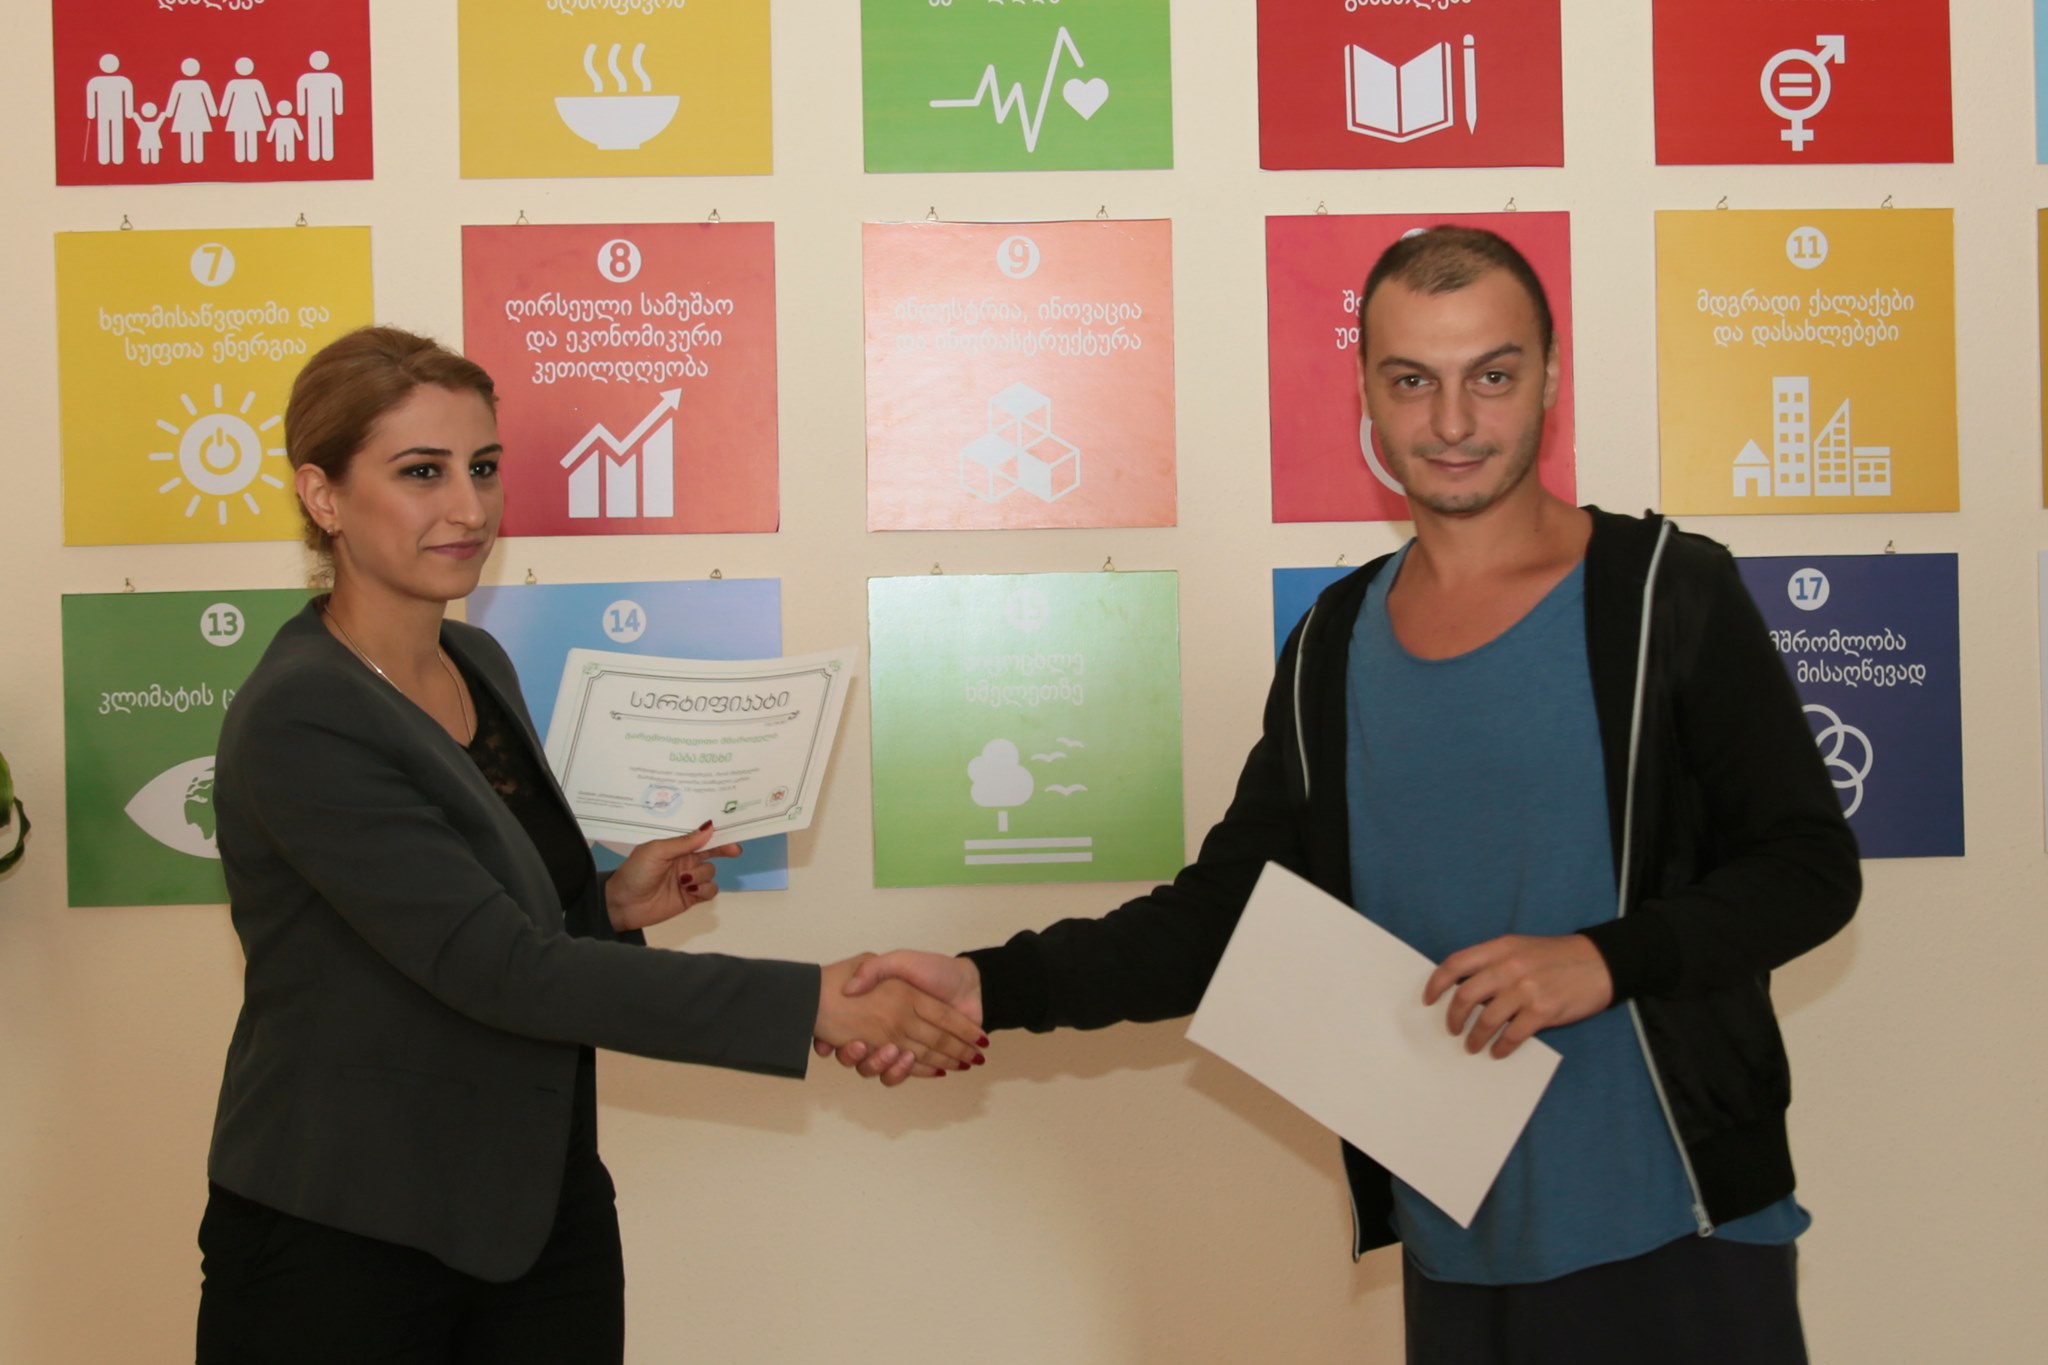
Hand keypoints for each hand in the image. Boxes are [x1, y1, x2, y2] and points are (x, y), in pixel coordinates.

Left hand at [604, 821, 742, 932]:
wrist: (622, 904)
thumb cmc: (636, 872)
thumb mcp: (657, 851)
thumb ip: (684, 842)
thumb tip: (709, 828)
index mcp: (676, 848)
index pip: (701, 838)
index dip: (717, 834)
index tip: (733, 831)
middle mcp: (685, 862)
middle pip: (712, 853)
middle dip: (723, 850)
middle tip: (735, 851)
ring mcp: (689, 881)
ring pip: (711, 873)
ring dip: (701, 875)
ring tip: (684, 881)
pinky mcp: (691, 898)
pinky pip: (709, 891)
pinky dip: (704, 890)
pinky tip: (690, 891)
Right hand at [814, 955, 985, 1084]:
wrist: (968, 982)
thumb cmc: (934, 969)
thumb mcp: (899, 960)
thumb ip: (875, 968)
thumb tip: (849, 989)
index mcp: (878, 1009)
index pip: (844, 1030)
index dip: (827, 1040)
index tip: (822, 1043)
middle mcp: (886, 1030)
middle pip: (861, 1054)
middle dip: (853, 1056)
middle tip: (859, 1046)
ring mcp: (902, 1046)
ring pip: (882, 1068)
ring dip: (882, 1063)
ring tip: (893, 1052)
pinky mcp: (920, 1059)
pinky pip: (905, 1074)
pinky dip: (906, 1072)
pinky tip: (905, 1059)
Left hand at [1423, 933, 1613, 1058]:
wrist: (1600, 962)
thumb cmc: (1556, 957)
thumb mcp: (1520, 948)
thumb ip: (1493, 963)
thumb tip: (1464, 989)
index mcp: (1500, 948)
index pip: (1455, 963)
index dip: (1436, 983)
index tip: (1429, 999)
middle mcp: (1509, 966)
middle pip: (1465, 995)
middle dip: (1453, 1016)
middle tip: (1452, 1029)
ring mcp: (1527, 988)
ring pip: (1486, 1019)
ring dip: (1475, 1037)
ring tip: (1472, 1046)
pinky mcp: (1543, 1010)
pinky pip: (1512, 1035)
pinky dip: (1501, 1047)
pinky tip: (1498, 1051)